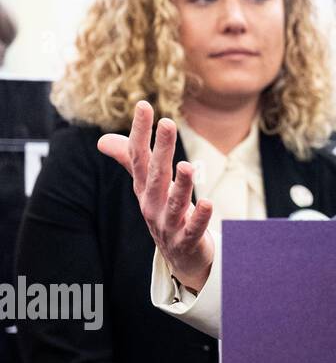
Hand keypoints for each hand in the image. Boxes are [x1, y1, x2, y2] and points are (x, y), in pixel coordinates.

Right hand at [98, 101, 214, 292]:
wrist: (180, 257)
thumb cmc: (164, 213)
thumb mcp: (147, 187)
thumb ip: (130, 162)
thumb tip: (101, 140)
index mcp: (145, 187)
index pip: (138, 156)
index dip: (140, 132)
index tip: (143, 105)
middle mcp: (152, 203)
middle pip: (156, 174)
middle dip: (161, 149)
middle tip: (167, 122)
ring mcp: (168, 224)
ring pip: (174, 202)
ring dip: (181, 184)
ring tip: (187, 165)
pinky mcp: (186, 240)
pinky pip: (193, 228)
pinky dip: (199, 217)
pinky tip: (207, 203)